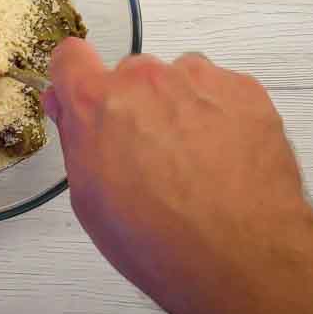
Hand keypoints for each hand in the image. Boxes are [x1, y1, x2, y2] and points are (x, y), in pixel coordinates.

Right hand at [42, 38, 312, 313]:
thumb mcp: (90, 199)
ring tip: (193, 161)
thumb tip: (70, 110)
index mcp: (96, 104)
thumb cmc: (162, 238)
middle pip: (129, 74)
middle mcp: (144, 80)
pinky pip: (219, 89)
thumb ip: (77, 139)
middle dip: (134, 105)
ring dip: (178, 107)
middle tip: (149, 153)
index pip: (70, 57)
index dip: (76, 78)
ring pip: (177, 79)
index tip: (85, 96)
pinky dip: (219, 114)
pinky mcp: (242, 89)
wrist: (241, 256)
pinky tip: (222, 158)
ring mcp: (197, 80)